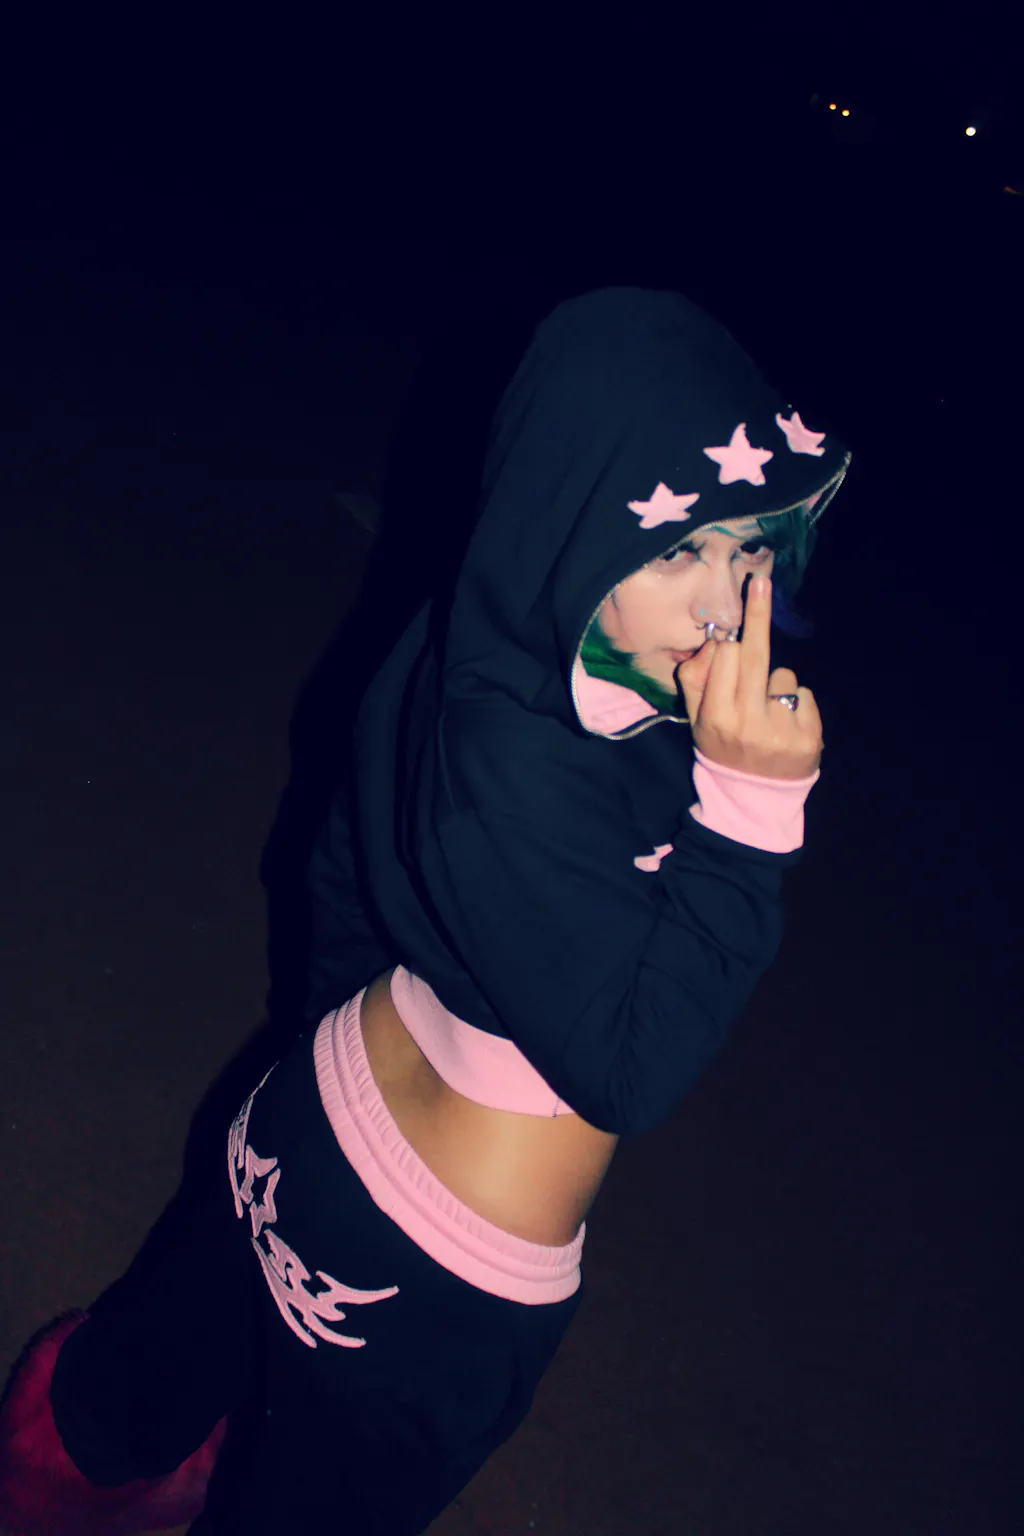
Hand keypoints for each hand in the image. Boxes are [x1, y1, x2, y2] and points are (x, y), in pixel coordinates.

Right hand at [674, 576, 823, 779]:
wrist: (754, 797)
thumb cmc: (723, 746)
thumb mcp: (698, 719)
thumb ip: (696, 678)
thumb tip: (714, 640)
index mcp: (717, 717)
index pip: (727, 657)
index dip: (730, 644)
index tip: (734, 617)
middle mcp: (748, 723)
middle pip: (756, 655)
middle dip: (758, 613)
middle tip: (761, 581)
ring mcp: (781, 730)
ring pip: (784, 675)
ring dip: (776, 686)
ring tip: (767, 714)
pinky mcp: (810, 737)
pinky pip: (805, 694)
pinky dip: (796, 703)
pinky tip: (786, 724)